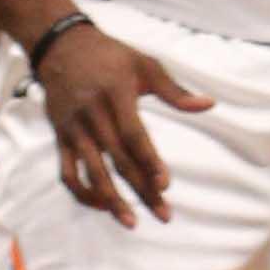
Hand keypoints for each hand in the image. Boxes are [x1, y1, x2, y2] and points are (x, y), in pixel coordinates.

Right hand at [37, 20, 210, 227]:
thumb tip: (209, 105)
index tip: (166, 185)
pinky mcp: (60, 138)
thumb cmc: (112, 56)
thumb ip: (175, 90)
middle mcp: (93, 115)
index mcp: (116, 95)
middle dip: (140, 189)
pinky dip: (82, 193)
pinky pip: (67, 172)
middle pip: (118, 160)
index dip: (149, 161)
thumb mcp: (145, 64)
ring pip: (91, 172)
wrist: (61, 47)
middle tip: (164, 214)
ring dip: (111, 199)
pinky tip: (102, 205)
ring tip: (131, 222)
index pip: (134, 135)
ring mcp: (73, 129)